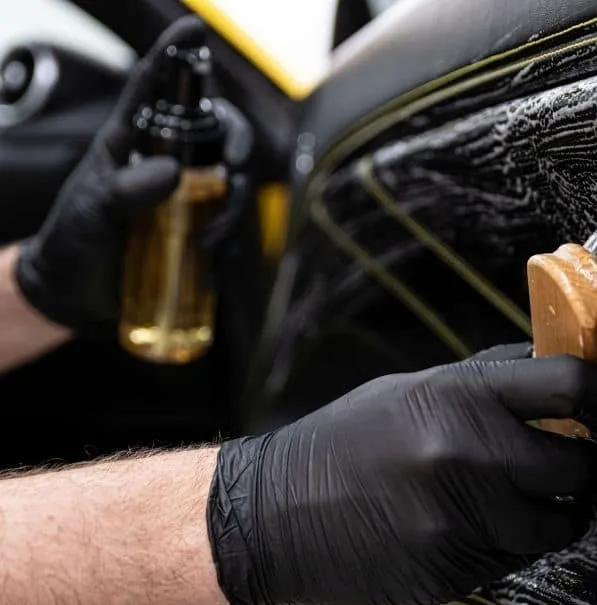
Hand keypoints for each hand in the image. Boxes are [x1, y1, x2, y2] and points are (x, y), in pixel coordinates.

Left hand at [14, 16, 248, 334]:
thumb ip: (127, 190)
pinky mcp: (198, 234)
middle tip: (233, 168)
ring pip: (232, 184)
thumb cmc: (73, 243)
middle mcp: (165, 164)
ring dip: (233, 210)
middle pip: (216, 134)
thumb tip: (174, 174)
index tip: (196, 30)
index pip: (155, 89)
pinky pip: (231, 227)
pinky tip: (213, 258)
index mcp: (131, 143)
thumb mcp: (92, 211)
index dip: (175, 56)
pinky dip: (232, 241)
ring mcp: (186, 200)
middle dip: (236, 145)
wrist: (73, 296)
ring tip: (211, 242)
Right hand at [206, 354, 596, 604]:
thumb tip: (559, 374)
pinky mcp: (454, 570)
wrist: (276, 514)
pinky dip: (518, 544)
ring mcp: (463, 520)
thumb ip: (489, 383)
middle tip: (587, 463)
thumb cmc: (349, 441)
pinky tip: (489, 527)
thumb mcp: (415, 389)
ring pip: (559, 524)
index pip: (570, 385)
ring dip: (562, 513)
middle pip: (580, 463)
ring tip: (545, 501)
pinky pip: (517, 559)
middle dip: (592, 465)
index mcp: (460, 398)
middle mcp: (469, 456)